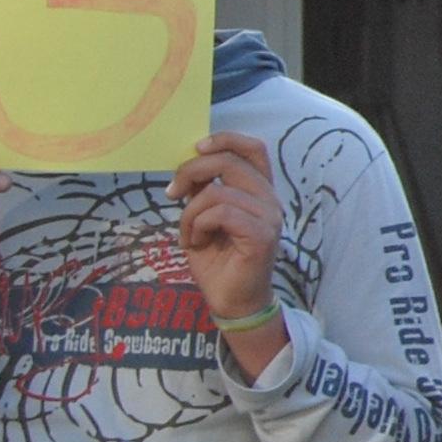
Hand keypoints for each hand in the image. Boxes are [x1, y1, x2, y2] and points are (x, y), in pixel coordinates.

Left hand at [168, 133, 285, 379]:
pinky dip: (198, 225)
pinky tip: (196, 242)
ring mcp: (268, 218)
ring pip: (218, 192)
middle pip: (230, 162)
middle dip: (192, 172)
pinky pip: (220, 213)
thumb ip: (203, 192)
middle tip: (172, 193)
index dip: (225, 139)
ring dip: (190, 212)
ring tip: (189, 234)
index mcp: (259, 192)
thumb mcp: (203, 219)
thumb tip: (188, 169)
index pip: (253, 149)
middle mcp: (269, 200)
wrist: (234, 302)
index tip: (196, 149)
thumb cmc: (219, 262)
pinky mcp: (261, 236)